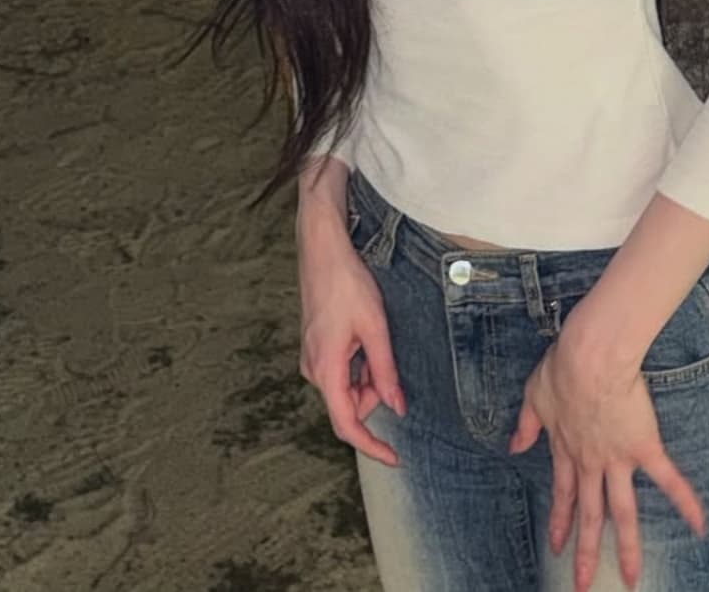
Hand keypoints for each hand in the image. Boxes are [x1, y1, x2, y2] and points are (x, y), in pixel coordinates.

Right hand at [297, 217, 406, 468]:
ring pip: (346, 387)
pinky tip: (366, 337)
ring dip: (368, 377)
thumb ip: (384, 371)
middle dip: (375, 395)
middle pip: (349, 404)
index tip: (394, 458)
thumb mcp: (375, 328)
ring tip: (377, 340)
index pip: (347, 424)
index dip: (371, 446)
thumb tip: (396, 408)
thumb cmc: (348, 284)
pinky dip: (358, 365)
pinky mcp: (316, 347)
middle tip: (393, 366)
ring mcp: (312, 358)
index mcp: (326, 370)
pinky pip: (340, 371)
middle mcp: (313, 369)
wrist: (322, 250)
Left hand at [508, 336, 705, 591]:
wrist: (589, 358)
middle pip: (591, 515)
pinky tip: (699, 525)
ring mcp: (618, 458)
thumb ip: (526, 425)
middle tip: (584, 584)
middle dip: (587, 552)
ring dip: (629, 547)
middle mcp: (592, 463)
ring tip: (633, 578)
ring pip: (623, 511)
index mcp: (567, 450)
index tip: (556, 547)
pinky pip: (667, 479)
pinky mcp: (644, 447)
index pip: (563, 495)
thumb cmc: (562, 369)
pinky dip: (685, 502)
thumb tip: (514, 447)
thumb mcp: (534, 395)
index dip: (560, 522)